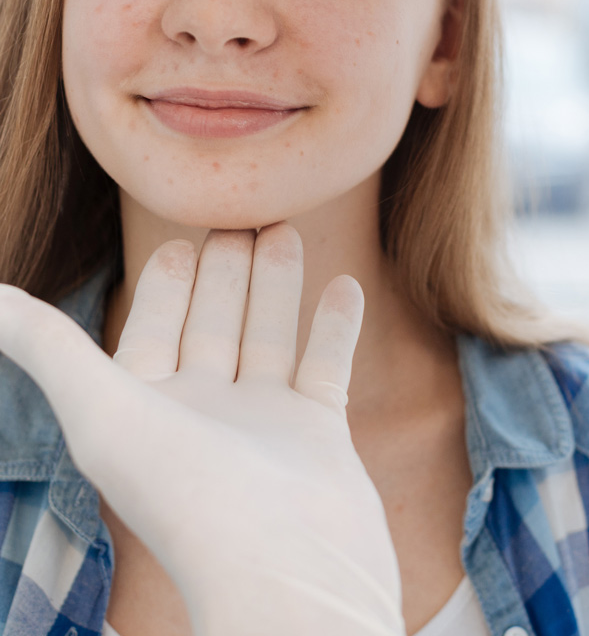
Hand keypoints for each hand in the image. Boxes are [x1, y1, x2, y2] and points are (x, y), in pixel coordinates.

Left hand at [0, 225, 402, 635]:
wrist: (287, 568)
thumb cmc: (188, 497)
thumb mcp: (104, 410)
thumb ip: (47, 347)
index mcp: (149, 412)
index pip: (154, 331)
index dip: (163, 285)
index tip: (180, 236)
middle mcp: (205, 416)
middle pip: (215, 326)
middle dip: (226, 273)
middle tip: (244, 217)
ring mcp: (266, 426)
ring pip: (270, 337)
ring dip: (277, 285)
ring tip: (286, 231)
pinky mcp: (320, 434)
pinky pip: (327, 366)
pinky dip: (335, 326)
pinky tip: (346, 285)